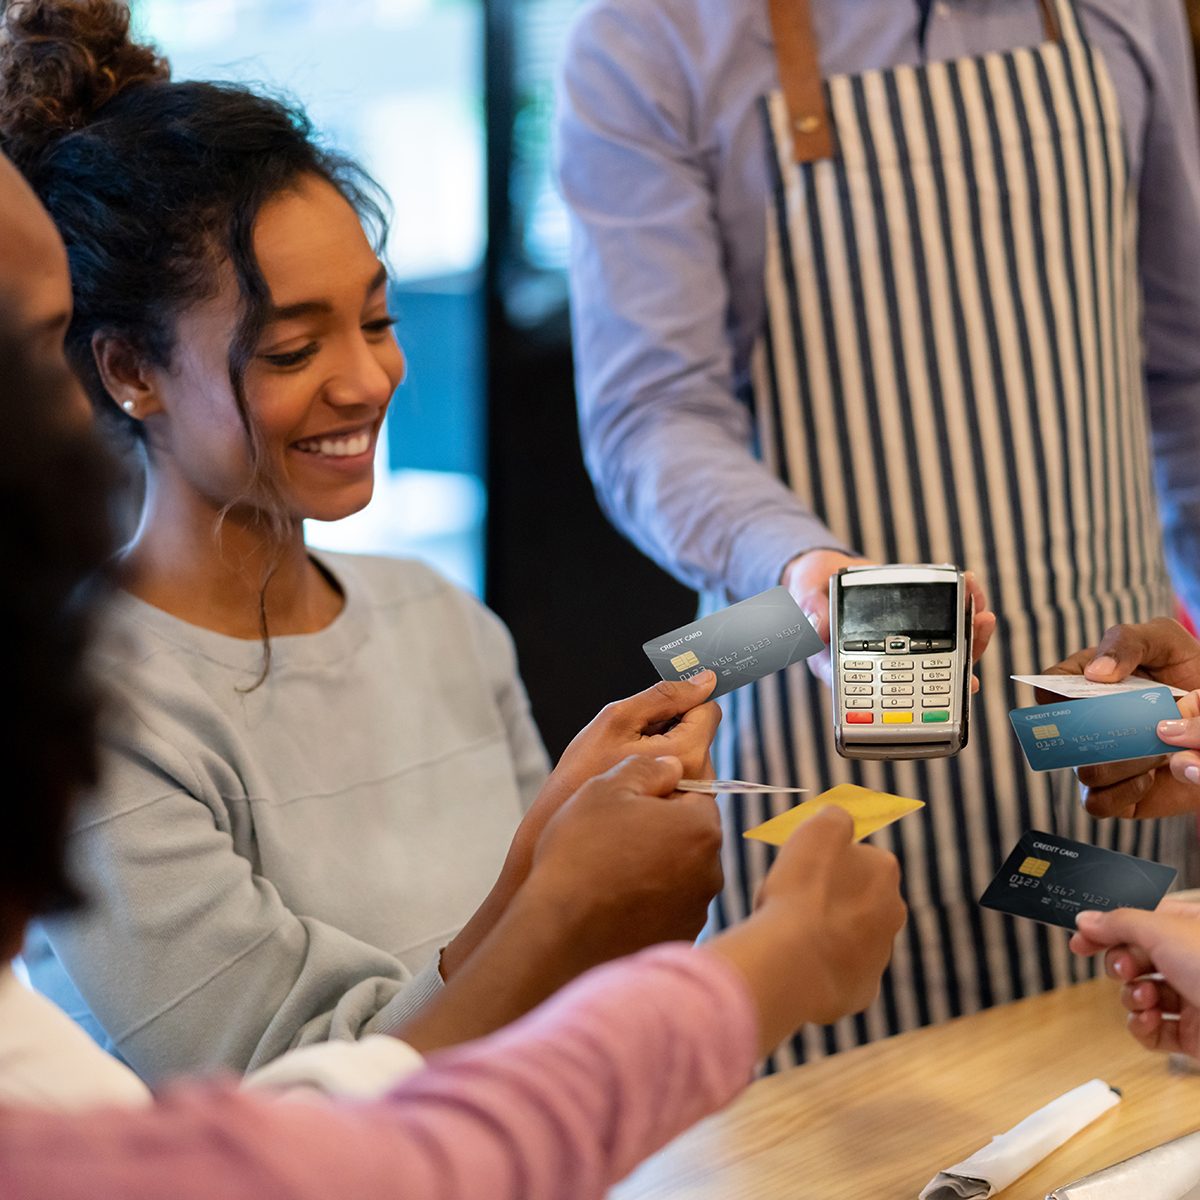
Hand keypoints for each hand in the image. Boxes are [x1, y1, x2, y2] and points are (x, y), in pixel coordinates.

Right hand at [440, 679, 720, 978]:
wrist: (559, 932)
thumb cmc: (581, 853)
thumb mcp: (605, 788)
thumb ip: (648, 768)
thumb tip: (674, 766)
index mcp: (701, 828)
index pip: (696, 792)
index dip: (661, 789)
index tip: (629, 799)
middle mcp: (711, 872)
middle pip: (690, 835)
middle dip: (661, 829)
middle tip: (613, 834)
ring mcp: (696, 911)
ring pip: (679, 873)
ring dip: (654, 866)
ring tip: (608, 871)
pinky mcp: (678, 940)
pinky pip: (667, 908)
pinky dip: (647, 902)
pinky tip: (612, 901)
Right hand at [707, 807, 905, 1053]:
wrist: (792, 960)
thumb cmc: (801, 889)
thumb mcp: (816, 830)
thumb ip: (835, 816)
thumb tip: (841, 817)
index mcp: (884, 871)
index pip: (858, 858)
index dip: (825, 863)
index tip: (801, 872)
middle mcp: (893, 913)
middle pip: (858, 900)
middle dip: (832, 900)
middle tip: (794, 903)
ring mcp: (880, 956)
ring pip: (850, 938)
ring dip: (827, 934)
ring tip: (791, 935)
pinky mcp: (863, 991)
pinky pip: (841, 974)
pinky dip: (823, 969)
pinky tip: (799, 963)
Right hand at [781, 552, 995, 689]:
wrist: (822, 573)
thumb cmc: (810, 591)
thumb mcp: (803, 596)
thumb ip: (810, 610)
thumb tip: (818, 628)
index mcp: (850, 668)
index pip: (889, 694)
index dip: (920, 702)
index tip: (945, 689)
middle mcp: (881, 663)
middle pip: (926, 676)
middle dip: (958, 661)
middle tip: (976, 644)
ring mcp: (901, 645)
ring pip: (941, 653)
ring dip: (968, 636)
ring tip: (982, 616)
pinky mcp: (914, 626)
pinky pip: (942, 624)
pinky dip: (960, 612)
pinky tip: (973, 596)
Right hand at [1043, 619, 1199, 817]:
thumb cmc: (1187, 671)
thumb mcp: (1163, 641)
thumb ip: (1127, 643)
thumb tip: (1096, 674)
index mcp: (1084, 684)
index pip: (1047, 687)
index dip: (1054, 694)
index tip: (1084, 694)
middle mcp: (1085, 724)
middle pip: (1061, 736)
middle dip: (1097, 732)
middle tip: (1132, 724)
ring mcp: (1098, 760)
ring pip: (1084, 771)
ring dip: (1123, 762)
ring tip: (1157, 749)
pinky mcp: (1117, 794)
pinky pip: (1099, 803)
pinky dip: (1124, 791)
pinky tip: (1151, 775)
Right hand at [1069, 902, 1199, 1056]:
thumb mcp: (1163, 931)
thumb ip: (1119, 922)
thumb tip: (1086, 919)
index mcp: (1189, 930)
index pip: (1137, 922)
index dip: (1107, 929)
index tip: (1081, 938)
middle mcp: (1192, 963)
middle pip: (1135, 959)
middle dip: (1121, 966)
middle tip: (1124, 970)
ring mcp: (1193, 1000)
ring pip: (1141, 995)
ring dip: (1132, 998)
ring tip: (1145, 1000)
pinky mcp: (1194, 1036)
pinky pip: (1152, 1031)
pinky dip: (1142, 1027)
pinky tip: (1148, 1022)